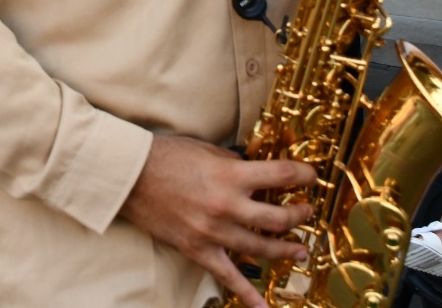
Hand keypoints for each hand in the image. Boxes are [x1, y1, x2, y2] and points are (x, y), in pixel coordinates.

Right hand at [119, 135, 312, 307]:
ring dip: (286, 249)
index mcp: (231, 175)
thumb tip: (254, 173)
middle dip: (299, 215)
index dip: (304, 175)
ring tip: (300, 250)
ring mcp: (213, 232)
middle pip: (278, 218)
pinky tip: (264, 307)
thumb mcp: (206, 149)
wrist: (129, 176)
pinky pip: (228, 276)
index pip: (281, 175)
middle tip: (306, 213)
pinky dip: (248, 295)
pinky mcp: (199, 249)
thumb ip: (234, 163)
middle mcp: (227, 206)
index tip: (312, 175)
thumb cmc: (165, 156)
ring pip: (261, 248)